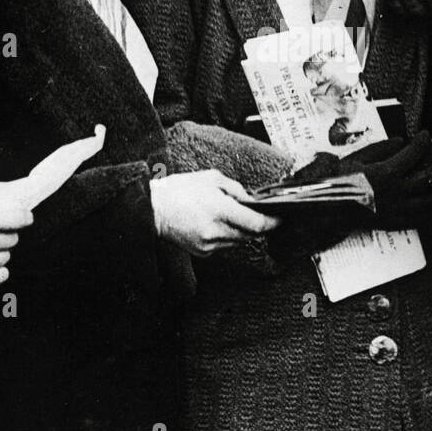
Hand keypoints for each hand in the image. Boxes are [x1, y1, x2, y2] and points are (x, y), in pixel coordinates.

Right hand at [151, 170, 279, 256]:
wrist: (152, 210)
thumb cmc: (180, 189)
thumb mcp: (211, 178)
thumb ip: (237, 190)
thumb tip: (252, 201)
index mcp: (219, 209)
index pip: (256, 224)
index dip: (272, 223)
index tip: (280, 219)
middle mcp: (215, 230)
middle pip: (250, 235)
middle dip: (256, 225)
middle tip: (256, 214)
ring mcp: (209, 244)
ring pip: (239, 241)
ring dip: (241, 230)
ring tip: (228, 215)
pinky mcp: (203, 252)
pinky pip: (225, 245)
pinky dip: (227, 235)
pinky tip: (215, 223)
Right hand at [291, 133, 431, 228]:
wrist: (327, 210)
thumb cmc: (339, 182)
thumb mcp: (357, 159)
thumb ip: (381, 149)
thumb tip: (401, 141)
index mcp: (386, 172)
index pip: (412, 153)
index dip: (421, 142)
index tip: (426, 135)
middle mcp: (396, 192)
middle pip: (428, 178)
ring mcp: (397, 209)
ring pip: (429, 202)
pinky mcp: (394, 222)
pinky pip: (419, 218)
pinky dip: (431, 213)